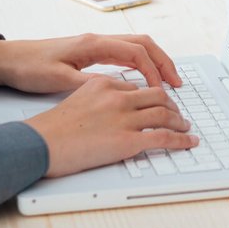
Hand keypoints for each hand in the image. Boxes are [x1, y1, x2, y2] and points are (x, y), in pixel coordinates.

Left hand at [0, 33, 182, 92]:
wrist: (8, 60)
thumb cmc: (30, 68)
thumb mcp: (59, 79)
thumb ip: (89, 84)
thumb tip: (117, 90)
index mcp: (93, 44)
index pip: (136, 52)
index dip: (154, 70)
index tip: (163, 90)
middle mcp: (98, 40)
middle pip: (143, 44)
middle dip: (164, 62)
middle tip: (177, 83)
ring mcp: (95, 44)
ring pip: (136, 47)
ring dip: (154, 62)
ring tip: (167, 81)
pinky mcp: (91, 52)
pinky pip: (124, 54)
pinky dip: (140, 64)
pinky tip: (143, 79)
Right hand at [26, 74, 197, 178]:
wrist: (39, 144)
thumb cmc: (51, 128)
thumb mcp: (74, 98)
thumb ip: (96, 96)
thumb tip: (109, 106)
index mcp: (105, 84)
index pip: (137, 87)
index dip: (152, 97)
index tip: (158, 103)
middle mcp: (118, 97)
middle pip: (157, 96)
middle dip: (171, 105)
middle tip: (178, 114)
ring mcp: (124, 118)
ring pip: (165, 114)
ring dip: (180, 121)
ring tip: (185, 127)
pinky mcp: (128, 140)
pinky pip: (164, 138)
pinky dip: (181, 140)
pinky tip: (189, 142)